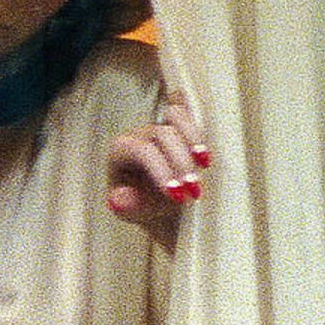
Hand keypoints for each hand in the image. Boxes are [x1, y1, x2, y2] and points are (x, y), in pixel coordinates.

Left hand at [104, 95, 210, 227]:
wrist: (157, 205)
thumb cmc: (142, 206)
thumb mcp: (133, 212)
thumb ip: (126, 206)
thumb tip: (118, 200)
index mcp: (121, 150)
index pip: (142, 151)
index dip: (161, 171)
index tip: (178, 195)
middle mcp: (139, 134)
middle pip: (163, 134)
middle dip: (181, 162)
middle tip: (195, 192)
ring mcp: (160, 126)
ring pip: (176, 116)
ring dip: (194, 139)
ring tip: (205, 165)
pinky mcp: (178, 125)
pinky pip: (187, 112)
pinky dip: (197, 123)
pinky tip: (206, 140)